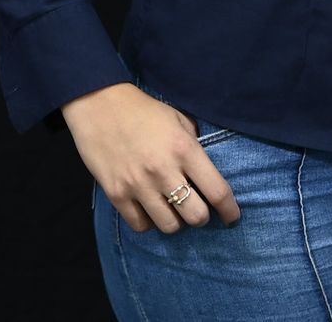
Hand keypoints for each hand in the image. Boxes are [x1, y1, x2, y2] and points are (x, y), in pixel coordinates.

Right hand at [61, 82, 239, 232]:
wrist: (99, 105)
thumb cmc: (143, 110)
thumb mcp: (178, 119)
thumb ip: (194, 144)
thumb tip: (206, 169)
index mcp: (184, 149)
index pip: (217, 191)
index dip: (230, 211)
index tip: (232, 217)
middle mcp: (164, 171)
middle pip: (196, 216)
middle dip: (202, 217)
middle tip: (198, 209)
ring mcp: (138, 185)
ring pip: (169, 226)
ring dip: (176, 221)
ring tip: (173, 209)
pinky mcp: (116, 194)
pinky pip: (140, 226)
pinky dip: (149, 222)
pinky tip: (150, 209)